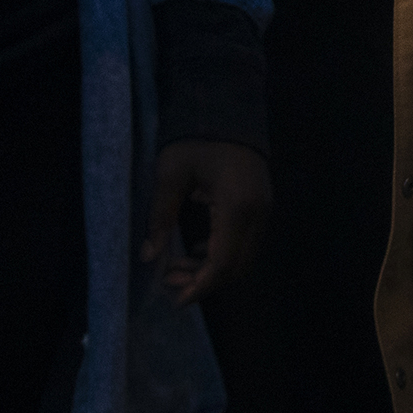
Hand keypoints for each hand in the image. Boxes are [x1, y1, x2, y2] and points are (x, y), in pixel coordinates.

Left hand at [145, 140, 270, 304]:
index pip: (222, 262)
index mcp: (237, 206)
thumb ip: (160, 216)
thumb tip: (148, 257)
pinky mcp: (261, 207)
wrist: (229, 112)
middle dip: (202, 281)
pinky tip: (196, 251)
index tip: (176, 300)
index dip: (200, 286)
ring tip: (176, 268)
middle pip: (235, 266)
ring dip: (211, 270)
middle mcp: (257, 214)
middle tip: (168, 281)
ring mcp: (264, 211)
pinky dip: (222, 255)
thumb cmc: (197, 140)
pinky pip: (245, 243)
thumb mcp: (171, 173)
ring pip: (242, 258)